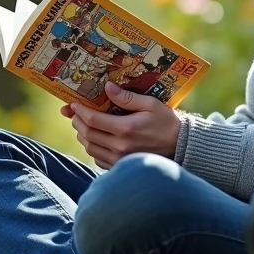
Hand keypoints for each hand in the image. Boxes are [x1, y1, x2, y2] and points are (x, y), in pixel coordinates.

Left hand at [60, 82, 180, 169]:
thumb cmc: (166, 122)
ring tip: (82, 124)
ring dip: (82, 135)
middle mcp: (120, 146)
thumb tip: (107, 87)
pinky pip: (97, 158)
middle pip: (87, 134)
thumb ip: (127, 97)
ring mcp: (120, 159)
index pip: (93, 120)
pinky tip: (95, 138)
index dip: (79, 111)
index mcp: (126, 129)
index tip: (73, 104)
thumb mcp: (150, 104)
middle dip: (77, 122)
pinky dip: (92, 147)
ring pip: (90, 148)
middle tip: (75, 113)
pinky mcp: (120, 166)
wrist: (180, 146)